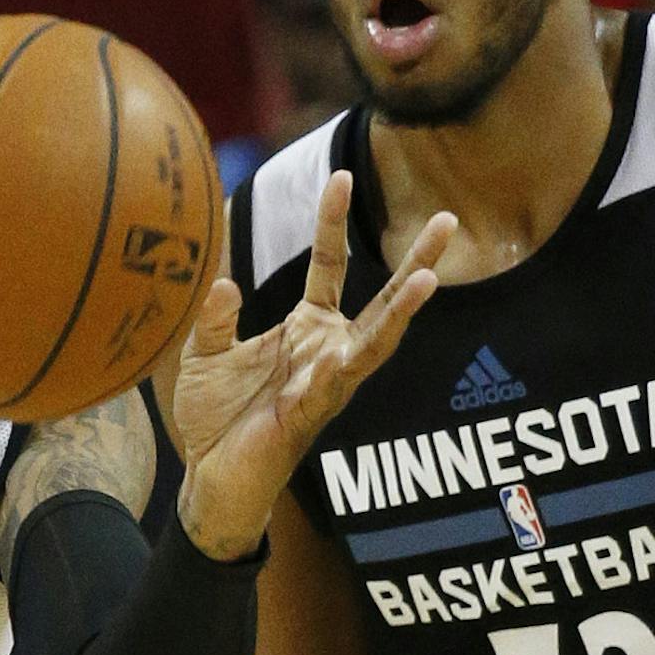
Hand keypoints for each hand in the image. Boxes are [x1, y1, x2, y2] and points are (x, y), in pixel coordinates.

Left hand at [172, 171, 454, 558]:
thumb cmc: (216, 415)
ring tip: (431, 277)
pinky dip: (347, 362)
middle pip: (381, 299)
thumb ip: (216, 315)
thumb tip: (226, 281)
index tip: (341, 175)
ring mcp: (327, 382)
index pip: (330, 264)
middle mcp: (329, 351)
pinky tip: (360, 345)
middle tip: (449, 221)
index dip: (333, 221)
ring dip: (402, 311)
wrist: (211, 478)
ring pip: (375, 342)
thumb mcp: (204, 351)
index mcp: (307, 328)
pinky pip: (334, 383)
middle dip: (416, 261)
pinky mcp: (311, 413)